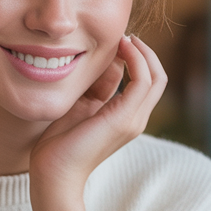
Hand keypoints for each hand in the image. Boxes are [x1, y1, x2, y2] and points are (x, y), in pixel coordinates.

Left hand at [29, 35, 166, 210]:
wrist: (53, 174)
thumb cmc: (58, 144)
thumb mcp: (79, 107)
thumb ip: (95, 88)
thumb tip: (106, 63)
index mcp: (125, 117)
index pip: (145, 81)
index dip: (135, 57)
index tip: (116, 41)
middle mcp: (135, 119)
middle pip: (157, 76)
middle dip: (143, 51)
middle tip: (123, 35)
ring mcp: (133, 120)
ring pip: (155, 76)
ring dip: (142, 51)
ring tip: (123, 38)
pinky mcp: (124, 118)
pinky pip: (143, 80)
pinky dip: (137, 59)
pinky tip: (121, 47)